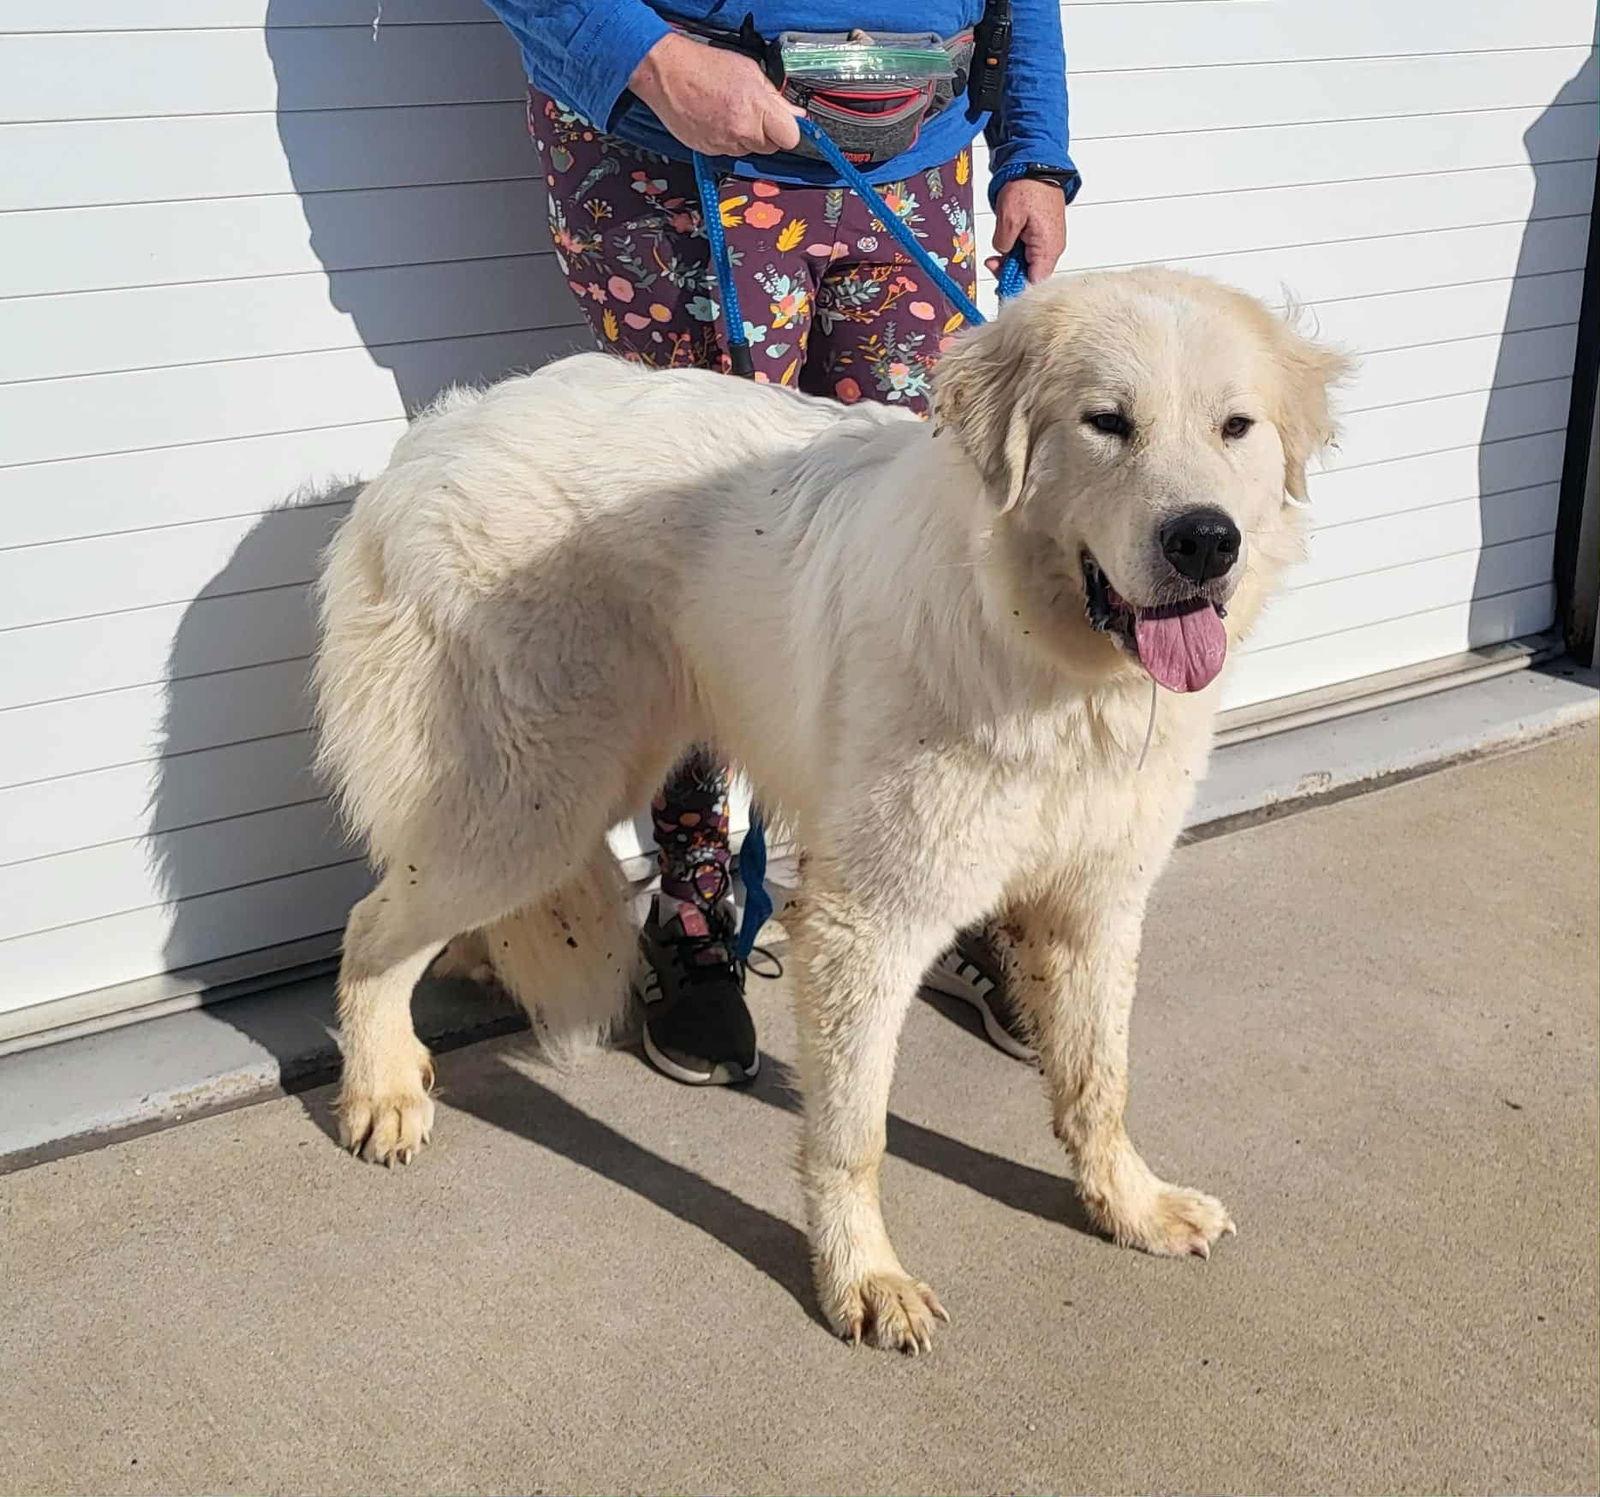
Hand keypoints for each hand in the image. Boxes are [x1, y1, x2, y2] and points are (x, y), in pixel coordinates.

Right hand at [630, 33, 803, 155]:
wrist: (668, 73)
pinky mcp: (709, 151)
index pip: (790, 138)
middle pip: (770, 148)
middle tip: (753, 113)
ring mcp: (724, 144)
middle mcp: (741, 130)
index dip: (788, 130)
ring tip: (730, 111)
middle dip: (767, 133)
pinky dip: (727, 139)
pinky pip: (729, 151)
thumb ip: (774, 96)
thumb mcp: (749, 71)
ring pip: (749, 150)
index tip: (783, 123)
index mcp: (756, 108)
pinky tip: (717, 119)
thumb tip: (794, 114)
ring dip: (746, 136)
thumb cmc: (706, 66)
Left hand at [989, 178, 1067, 283]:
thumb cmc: (1028, 187)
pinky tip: (1007, 244)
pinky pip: (1030, 253)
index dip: (1015, 288)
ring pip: (1029, 265)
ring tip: (997, 253)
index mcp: (1048, 248)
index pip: (1034, 284)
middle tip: (992, 263)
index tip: (998, 284)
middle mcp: (1053, 249)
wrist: (1038, 166)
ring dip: (1012, 262)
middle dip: (1010, 274)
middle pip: (1032, 277)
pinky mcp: (1045, 236)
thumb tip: (1002, 255)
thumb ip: (1003, 245)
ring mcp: (1050, 243)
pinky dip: (1017, 253)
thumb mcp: (1008, 218)